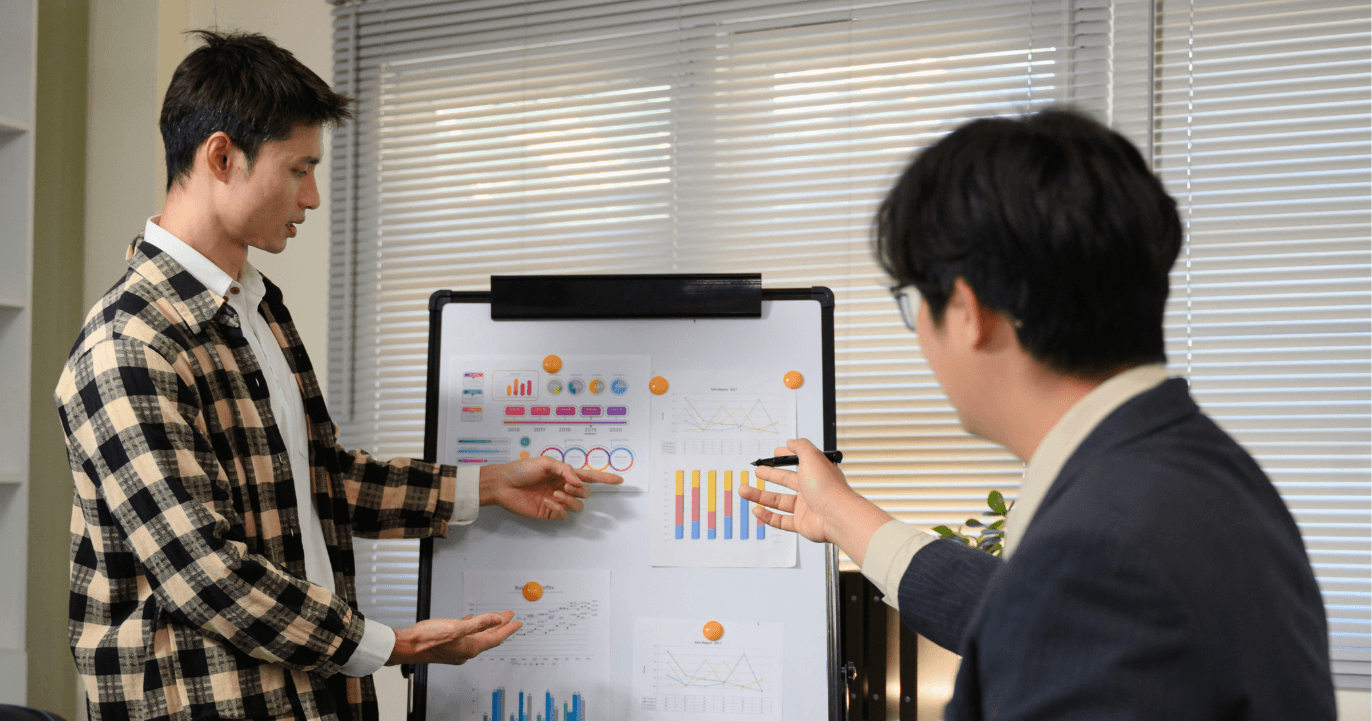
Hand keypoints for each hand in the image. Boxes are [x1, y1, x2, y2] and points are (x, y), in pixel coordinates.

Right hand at [387, 611, 521, 664]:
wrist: (407, 646)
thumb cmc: (428, 639)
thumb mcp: (457, 627)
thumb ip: (479, 623)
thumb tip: (498, 618)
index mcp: (471, 648)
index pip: (496, 638)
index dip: (509, 629)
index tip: (518, 622)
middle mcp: (465, 652)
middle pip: (489, 638)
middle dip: (501, 627)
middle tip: (510, 617)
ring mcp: (456, 650)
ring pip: (478, 637)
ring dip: (487, 627)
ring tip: (494, 618)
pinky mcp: (448, 647)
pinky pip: (466, 637)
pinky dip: (472, 629)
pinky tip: (469, 622)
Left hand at [480, 456, 622, 519]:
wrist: (503, 484)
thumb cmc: (522, 469)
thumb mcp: (546, 462)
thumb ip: (566, 470)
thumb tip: (578, 481)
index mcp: (564, 474)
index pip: (589, 477)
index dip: (605, 478)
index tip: (619, 480)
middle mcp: (563, 487)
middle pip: (586, 493)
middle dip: (579, 489)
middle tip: (565, 485)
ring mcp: (557, 501)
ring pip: (577, 506)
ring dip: (569, 500)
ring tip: (554, 494)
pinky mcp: (549, 512)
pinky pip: (563, 514)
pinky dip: (557, 508)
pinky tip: (546, 501)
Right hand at [741, 438, 893, 564]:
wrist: (837, 516)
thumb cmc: (827, 487)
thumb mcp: (812, 457)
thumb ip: (800, 446)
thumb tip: (791, 441)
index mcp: (816, 473)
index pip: (798, 463)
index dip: (786, 458)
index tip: (775, 453)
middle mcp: (811, 490)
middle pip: (786, 482)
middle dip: (770, 476)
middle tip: (757, 472)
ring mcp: (806, 508)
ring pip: (778, 501)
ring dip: (760, 496)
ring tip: (744, 491)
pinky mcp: (801, 524)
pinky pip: (781, 520)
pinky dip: (768, 516)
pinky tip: (757, 511)